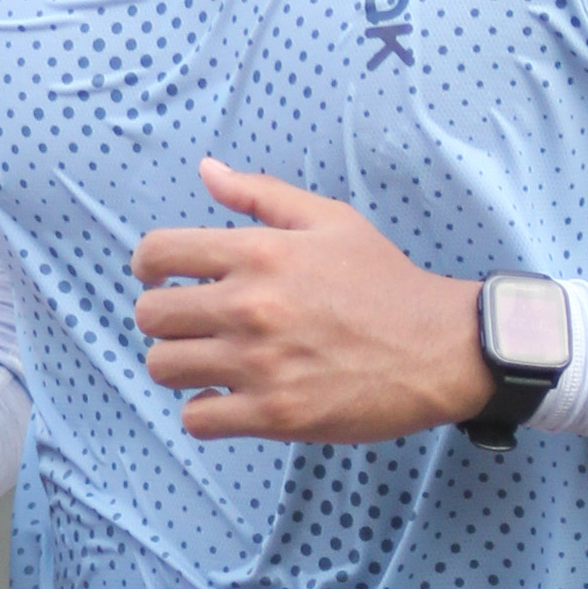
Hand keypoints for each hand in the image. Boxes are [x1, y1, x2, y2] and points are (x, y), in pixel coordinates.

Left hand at [132, 162, 489, 444]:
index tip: (160, 278)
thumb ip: (261, 194)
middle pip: (151, 315)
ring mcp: (258, 365)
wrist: (439, 348)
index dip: (148, 265)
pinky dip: (204, 411)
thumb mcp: (330, 220)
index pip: (157, 252)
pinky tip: (227, 399)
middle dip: (164, 318)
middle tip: (192, 324)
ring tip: (209, 362)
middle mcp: (249, 307)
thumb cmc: (386, 282)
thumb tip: (206, 170)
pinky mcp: (273, 415)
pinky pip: (196, 419)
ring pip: (164, 368)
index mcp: (258, 253)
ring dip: (179, 365)